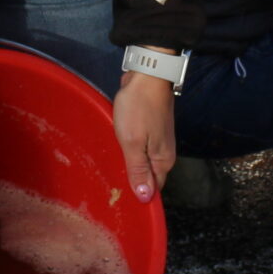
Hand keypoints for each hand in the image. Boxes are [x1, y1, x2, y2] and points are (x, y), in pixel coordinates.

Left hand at [112, 70, 177, 200]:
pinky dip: (129, 149)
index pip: (152, 189)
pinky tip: (116, 147)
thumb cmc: (139, 108)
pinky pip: (140, 148)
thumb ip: (138, 170)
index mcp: (163, 161)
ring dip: (128, 164)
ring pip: (142, 162)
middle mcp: (164, 154)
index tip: (117, 196)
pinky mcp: (151, 130)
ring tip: (109, 166)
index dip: (137, 193)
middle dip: (131, 179)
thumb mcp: (133, 143)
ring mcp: (158, 141)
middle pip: (147, 176)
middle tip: (108, 181)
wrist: (148, 74)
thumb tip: (146, 198)